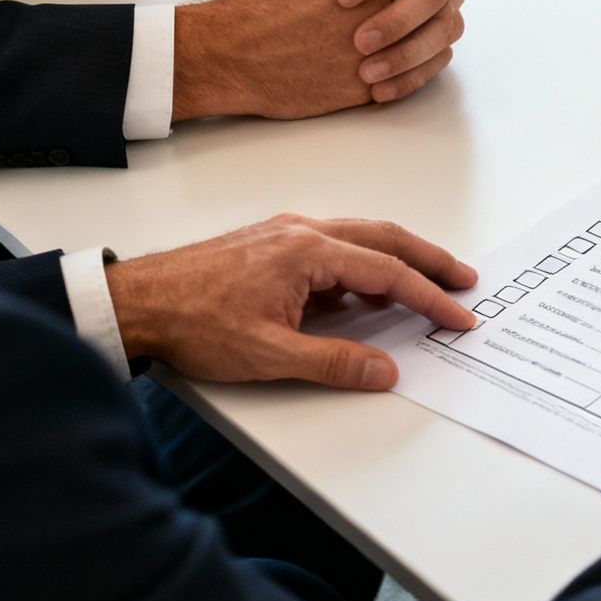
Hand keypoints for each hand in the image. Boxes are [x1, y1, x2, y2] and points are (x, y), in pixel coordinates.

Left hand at [105, 214, 479, 388]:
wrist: (136, 303)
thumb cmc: (191, 322)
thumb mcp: (268, 354)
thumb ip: (334, 362)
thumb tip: (384, 370)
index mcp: (307, 251)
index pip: (387, 272)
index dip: (428, 297)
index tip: (457, 315)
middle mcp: (301, 231)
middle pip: (385, 237)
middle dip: (430, 260)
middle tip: (465, 280)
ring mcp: (285, 232)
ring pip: (360, 236)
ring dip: (399, 257)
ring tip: (427, 280)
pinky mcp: (272, 243)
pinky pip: (334, 244)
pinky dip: (364, 260)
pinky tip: (364, 288)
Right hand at [172, 0, 402, 120]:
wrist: (231, 56)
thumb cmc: (255, 2)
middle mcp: (379, 9)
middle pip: (420, 5)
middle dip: (415, 8)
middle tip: (404, 12)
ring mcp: (377, 51)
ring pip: (420, 47)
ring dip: (416, 45)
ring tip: (403, 44)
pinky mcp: (365, 87)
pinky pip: (402, 82)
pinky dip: (403, 77)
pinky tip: (392, 73)